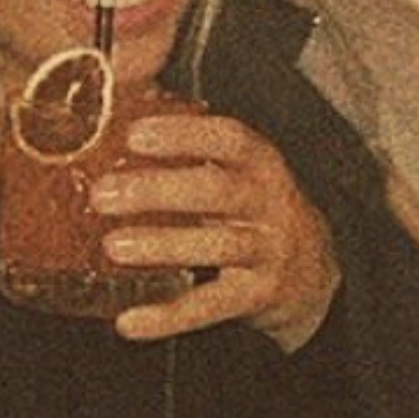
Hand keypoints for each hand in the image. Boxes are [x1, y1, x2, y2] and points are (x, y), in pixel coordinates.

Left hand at [91, 111, 340, 351]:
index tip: (135, 135)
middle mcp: (269, 203)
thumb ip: (188, 144)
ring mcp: (267, 251)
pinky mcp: (258, 297)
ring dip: (162, 245)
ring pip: (217, 246)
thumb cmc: (254, 210)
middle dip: (157, 190)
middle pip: (217, 191)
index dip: (183, 135)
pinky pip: (210, 307)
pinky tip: (130, 322)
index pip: (228, 139)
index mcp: (260, 163)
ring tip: (113, 246)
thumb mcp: (235, 171)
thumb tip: (121, 95)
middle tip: (103, 194)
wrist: (314, 273)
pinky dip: (168, 316)